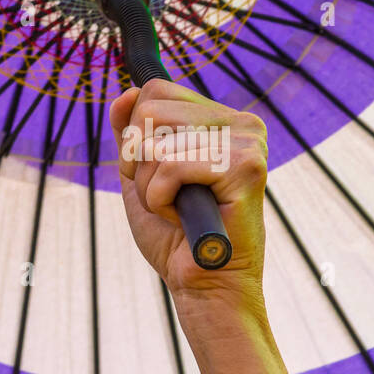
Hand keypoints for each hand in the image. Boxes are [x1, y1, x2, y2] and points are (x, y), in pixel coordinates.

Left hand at [109, 79, 269, 318]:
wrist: (200, 282)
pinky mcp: (246, 166)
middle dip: (139, 162)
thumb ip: (132, 134)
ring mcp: (248, 141)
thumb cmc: (173, 233)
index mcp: (221, 119)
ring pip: (155, 144)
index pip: (154, 92)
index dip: (136, 138)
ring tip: (179, 208)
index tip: (155, 174)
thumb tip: (125, 92)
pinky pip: (169, 166)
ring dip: (149, 187)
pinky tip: (185, 216)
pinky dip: (160, 199)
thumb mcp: (140, 175)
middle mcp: (241, 122)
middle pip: (149, 111)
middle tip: (167, 194)